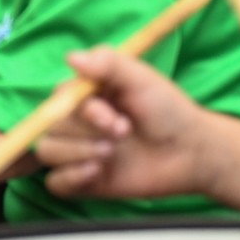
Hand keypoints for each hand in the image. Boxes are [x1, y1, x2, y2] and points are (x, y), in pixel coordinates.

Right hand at [37, 47, 239, 206]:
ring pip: (48, 152)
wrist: (191, 152)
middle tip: (123, 133)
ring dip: (77, 153)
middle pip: (50, 127)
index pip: (58, 100)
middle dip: (85, 132)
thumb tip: (70, 57)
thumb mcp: (140, 79)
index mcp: (86, 96)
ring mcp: (79, 152)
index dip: (80, 111)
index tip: (112, 117)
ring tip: (111, 154)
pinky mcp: (85, 181)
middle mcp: (78, 123)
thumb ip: (107, 63)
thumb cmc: (168, 110)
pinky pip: (55, 183)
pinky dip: (70, 177)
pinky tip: (96, 172)